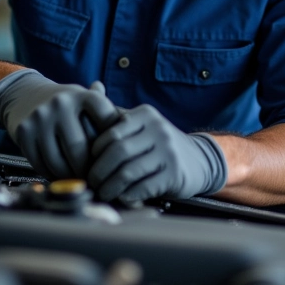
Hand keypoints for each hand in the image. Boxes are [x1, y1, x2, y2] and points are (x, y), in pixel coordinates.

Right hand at [0, 69, 119, 178]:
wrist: (26, 96)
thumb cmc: (66, 105)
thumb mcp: (86, 101)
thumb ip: (109, 116)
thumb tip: (131, 133)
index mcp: (83, 95)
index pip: (106, 122)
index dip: (113, 145)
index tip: (114, 159)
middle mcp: (61, 103)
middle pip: (81, 149)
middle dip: (89, 170)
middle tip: (96, 181)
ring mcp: (40, 117)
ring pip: (60, 162)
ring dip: (71, 177)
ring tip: (79, 181)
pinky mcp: (24, 132)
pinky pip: (42, 165)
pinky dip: (53, 176)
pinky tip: (60, 175)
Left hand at [88, 104, 227, 203]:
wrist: (197, 160)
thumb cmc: (157, 143)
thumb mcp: (140, 124)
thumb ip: (115, 113)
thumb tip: (94, 86)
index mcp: (145, 115)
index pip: (112, 132)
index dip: (94, 151)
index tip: (87, 162)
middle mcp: (158, 129)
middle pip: (118, 152)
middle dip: (100, 171)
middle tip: (91, 182)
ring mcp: (168, 151)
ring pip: (128, 172)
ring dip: (110, 187)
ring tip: (103, 193)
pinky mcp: (174, 174)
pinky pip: (143, 187)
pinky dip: (128, 195)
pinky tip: (122, 197)